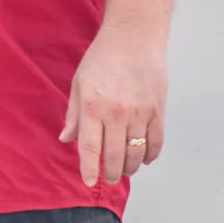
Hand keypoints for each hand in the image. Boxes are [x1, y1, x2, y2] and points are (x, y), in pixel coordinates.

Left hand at [58, 21, 165, 186]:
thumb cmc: (102, 59)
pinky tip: (144, 159)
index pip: (90, 148)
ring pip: (137, 153)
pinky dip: (150, 155)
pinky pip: (156, 142)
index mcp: (92, 107)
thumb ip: (74, 115)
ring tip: (125, 170)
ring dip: (131, 167)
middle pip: (115, 156)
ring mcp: (140, 114)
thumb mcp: (78, 83)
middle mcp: (116, 114)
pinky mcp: (158, 111)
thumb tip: (66, 139)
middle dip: (112, 173)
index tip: (89, 182)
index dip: (89, 169)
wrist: (133, 40)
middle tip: (110, 179)